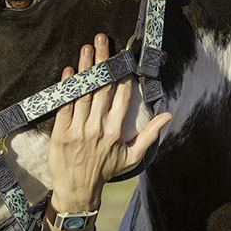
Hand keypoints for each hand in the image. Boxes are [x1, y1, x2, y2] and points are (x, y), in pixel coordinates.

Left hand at [42, 33, 171, 230]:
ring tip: (86, 47)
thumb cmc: (105, 172)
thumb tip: (168, 115)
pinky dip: (66, 88)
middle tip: (102, 39)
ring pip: (83, 93)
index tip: (123, 55)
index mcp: (116, 132)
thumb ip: (150, 134)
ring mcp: (79, 130)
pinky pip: (64, 106)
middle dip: (103, 62)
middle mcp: (98, 128)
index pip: (121, 96)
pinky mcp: (61, 133)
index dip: (122, 74)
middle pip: (102, 88)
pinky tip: (68, 71)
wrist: (77, 192)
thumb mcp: (132, 156)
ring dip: (84, 68)